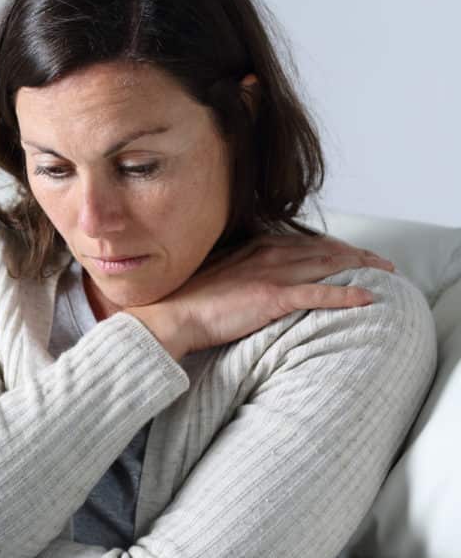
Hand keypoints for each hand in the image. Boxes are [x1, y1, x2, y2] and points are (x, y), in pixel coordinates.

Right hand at [127, 233, 395, 359]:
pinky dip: (346, 294)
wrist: (173, 315)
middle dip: (357, 253)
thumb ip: (242, 270)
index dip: (333, 246)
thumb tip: (252, 279)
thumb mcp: (218, 276)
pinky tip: (367, 298)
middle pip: (324, 249)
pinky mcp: (272, 296)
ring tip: (384, 273)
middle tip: (381, 262)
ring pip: (328, 265)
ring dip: (360, 267)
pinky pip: (319, 293)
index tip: (352, 253)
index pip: (304, 242)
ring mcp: (271, 273)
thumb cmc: (188, 301)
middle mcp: (267, 253)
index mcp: (254, 247)